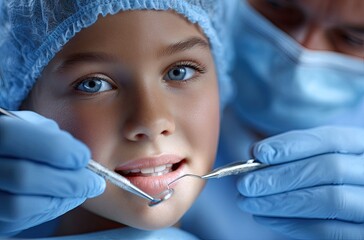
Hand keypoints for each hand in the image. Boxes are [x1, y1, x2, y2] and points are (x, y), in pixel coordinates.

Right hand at [0, 111, 105, 235]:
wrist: (1, 166)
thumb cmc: (21, 141)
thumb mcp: (30, 126)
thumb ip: (50, 135)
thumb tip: (79, 158)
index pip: (13, 136)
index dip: (54, 148)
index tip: (83, 157)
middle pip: (21, 177)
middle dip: (68, 181)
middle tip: (95, 182)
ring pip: (19, 206)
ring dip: (61, 199)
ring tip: (83, 191)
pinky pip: (19, 222)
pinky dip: (50, 211)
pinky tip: (65, 199)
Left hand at [236, 126, 363, 238]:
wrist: (350, 207)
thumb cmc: (326, 178)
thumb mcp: (317, 158)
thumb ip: (294, 155)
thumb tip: (256, 155)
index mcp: (362, 146)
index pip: (330, 139)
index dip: (292, 145)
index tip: (257, 153)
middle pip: (328, 168)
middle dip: (280, 176)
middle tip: (244, 184)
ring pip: (329, 200)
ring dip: (280, 201)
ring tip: (248, 202)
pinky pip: (329, 231)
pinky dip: (293, 224)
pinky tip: (266, 218)